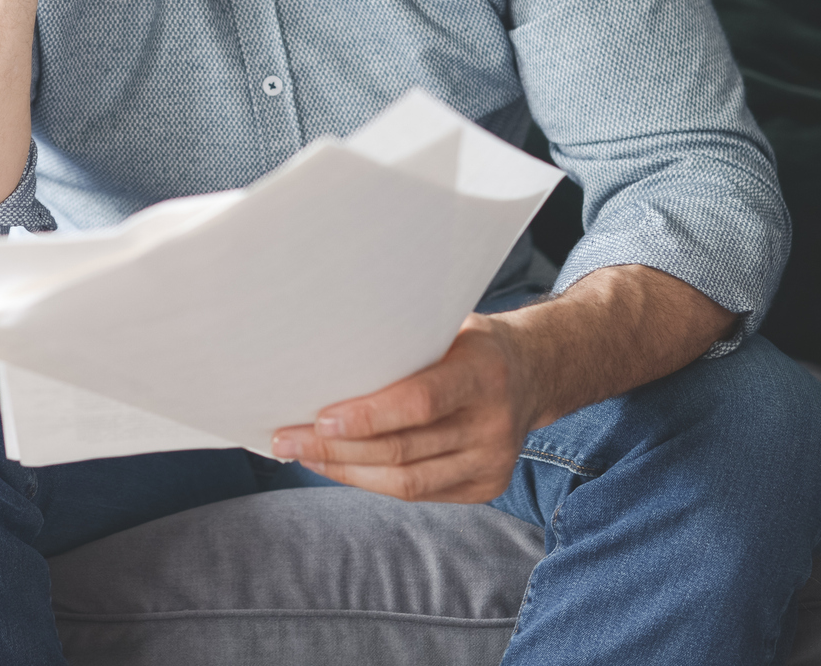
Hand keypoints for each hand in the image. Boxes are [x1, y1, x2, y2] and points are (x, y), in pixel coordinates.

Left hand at [269, 314, 541, 503]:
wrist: (535, 371)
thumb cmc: (471, 343)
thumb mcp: (448, 326)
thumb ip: (402, 343)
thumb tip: (323, 352)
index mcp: (484, 373)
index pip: (419, 402)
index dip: (366, 415)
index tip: (318, 416)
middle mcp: (493, 424)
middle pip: (402, 450)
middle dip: (335, 447)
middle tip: (286, 438)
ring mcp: (493, 462)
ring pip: (405, 483)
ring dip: (345, 470)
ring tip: (302, 454)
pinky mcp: (487, 487)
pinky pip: (418, 493)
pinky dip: (372, 481)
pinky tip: (339, 465)